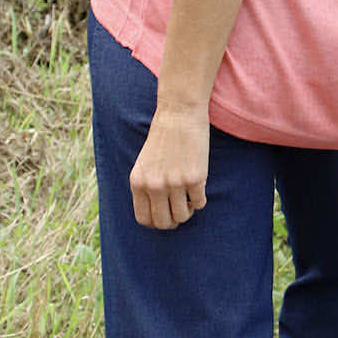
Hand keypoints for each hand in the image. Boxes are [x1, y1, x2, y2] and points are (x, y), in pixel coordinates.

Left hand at [129, 107, 208, 229]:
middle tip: (179, 211)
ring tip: (188, 197)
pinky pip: (199, 203)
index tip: (165, 215)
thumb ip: (147, 187)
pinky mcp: (195, 178)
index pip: (144, 219)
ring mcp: (175, 183)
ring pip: (182, 216)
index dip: (156, 222)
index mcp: (138, 182)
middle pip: (163, 223)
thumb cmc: (163, 138)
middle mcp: (154, 185)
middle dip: (172, 221)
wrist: (179, 114)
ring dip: (187, 210)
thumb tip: (158, 215)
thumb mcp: (145, 164)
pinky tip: (198, 186)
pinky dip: (200, 200)